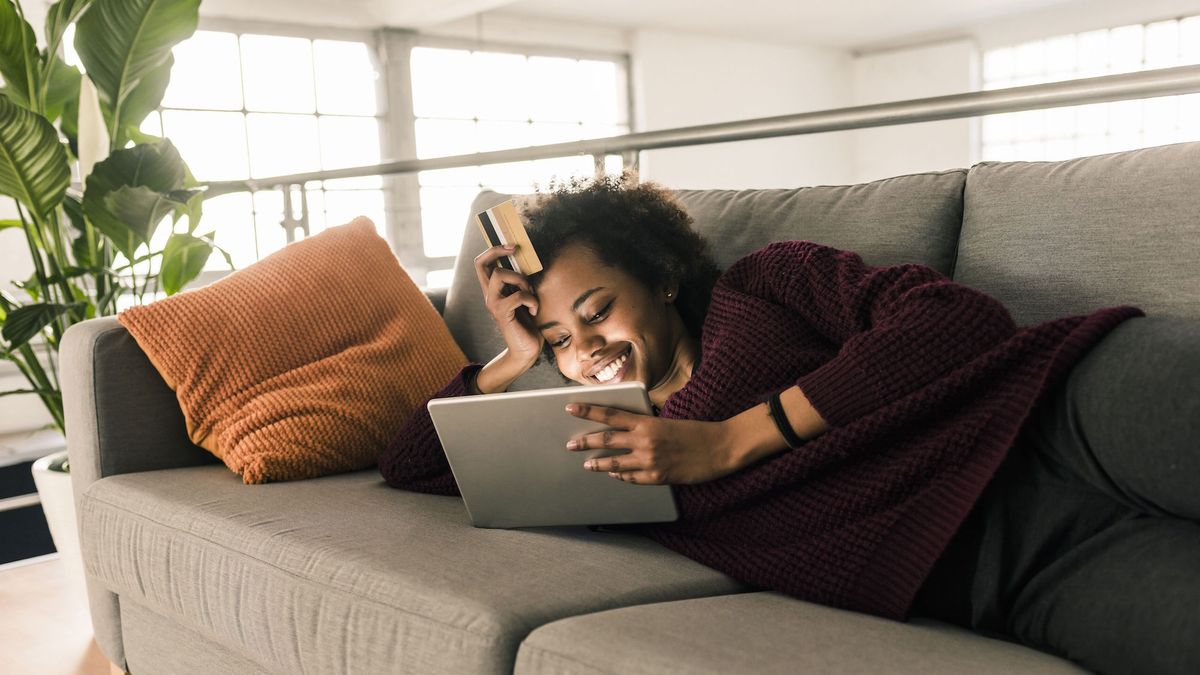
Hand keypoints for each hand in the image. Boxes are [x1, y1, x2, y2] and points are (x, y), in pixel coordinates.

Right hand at [474, 244, 542, 369]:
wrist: (527, 350)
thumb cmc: (528, 324)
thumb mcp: (524, 297)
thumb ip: (520, 283)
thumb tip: (527, 262)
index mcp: (493, 290)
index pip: (481, 263)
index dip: (493, 250)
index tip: (512, 246)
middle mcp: (489, 296)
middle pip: (486, 265)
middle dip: (511, 266)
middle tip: (528, 285)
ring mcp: (493, 304)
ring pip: (500, 275)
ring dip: (522, 282)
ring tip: (531, 297)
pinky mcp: (502, 314)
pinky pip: (517, 296)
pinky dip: (531, 300)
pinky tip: (534, 311)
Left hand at [564, 403, 735, 484]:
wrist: (721, 448)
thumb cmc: (696, 432)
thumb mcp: (667, 421)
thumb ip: (645, 425)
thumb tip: (625, 430)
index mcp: (647, 422)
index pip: (610, 414)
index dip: (588, 411)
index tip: (571, 407)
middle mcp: (645, 441)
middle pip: (606, 440)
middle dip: (585, 441)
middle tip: (570, 444)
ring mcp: (650, 461)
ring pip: (614, 463)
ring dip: (598, 464)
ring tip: (587, 464)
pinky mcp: (657, 478)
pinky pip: (631, 478)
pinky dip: (621, 476)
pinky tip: (614, 475)